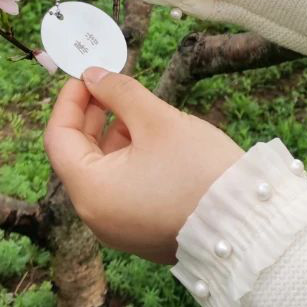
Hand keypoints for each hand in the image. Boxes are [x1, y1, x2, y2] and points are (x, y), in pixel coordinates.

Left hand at [44, 66, 244, 264]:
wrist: (247, 224)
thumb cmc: (200, 171)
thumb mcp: (157, 119)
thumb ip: (119, 93)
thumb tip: (93, 76)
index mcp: (91, 191)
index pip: (59, 137)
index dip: (70, 100)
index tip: (89, 74)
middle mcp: (96, 216)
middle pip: (78, 155)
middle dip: (92, 115)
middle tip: (112, 84)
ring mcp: (119, 228)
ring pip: (102, 171)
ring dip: (113, 135)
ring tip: (140, 109)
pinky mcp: (142, 231)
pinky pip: (121, 189)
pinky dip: (128, 159)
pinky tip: (153, 138)